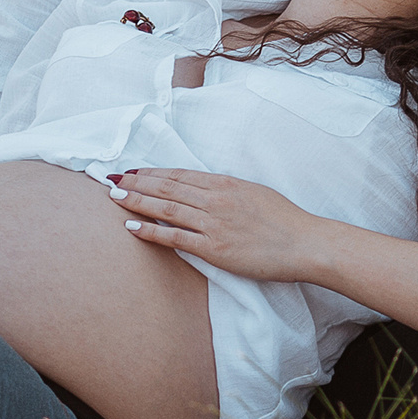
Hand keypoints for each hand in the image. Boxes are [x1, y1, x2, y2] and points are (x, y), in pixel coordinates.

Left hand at [114, 168, 324, 281]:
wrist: (305, 243)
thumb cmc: (284, 220)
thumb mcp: (253, 192)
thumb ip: (227, 189)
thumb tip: (205, 188)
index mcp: (224, 183)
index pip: (179, 174)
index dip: (152, 172)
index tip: (133, 171)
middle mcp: (215, 199)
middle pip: (166, 186)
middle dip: (136, 182)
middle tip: (112, 179)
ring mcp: (212, 223)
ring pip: (165, 207)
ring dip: (136, 201)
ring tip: (114, 197)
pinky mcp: (214, 247)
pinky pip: (174, 237)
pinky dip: (149, 230)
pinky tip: (130, 227)